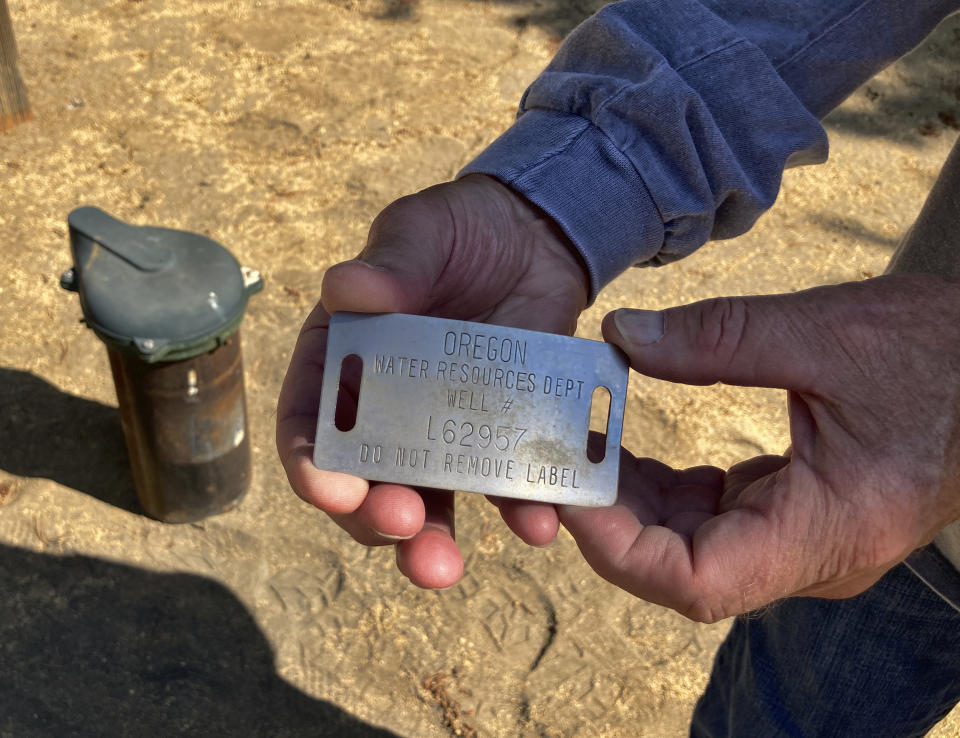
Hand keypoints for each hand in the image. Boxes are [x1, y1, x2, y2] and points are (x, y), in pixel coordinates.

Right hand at [276, 175, 589, 588]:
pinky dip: (517, 508)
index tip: (331, 491)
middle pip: (364, 480)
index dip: (311, 464)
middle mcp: (383, 409)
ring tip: (445, 568)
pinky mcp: (499, 436)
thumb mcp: (422, 231)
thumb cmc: (460, 228)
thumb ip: (392, 263)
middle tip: (402, 530)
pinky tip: (537, 522)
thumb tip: (346, 288)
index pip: (310, 424)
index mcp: (341, 362)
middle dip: (374, 517)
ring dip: (430, 542)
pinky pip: (504, 483)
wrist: (535, 238)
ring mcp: (443, 429)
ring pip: (426, 499)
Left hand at [560, 275, 959, 621]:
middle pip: (683, 569)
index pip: (696, 584)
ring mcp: (806, 538)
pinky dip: (673, 492)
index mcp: (826, 532)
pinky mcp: (801, 513)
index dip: (619, 550)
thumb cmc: (940, 353)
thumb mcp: (825, 333)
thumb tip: (621, 336)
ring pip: (696, 548)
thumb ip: (717, 338)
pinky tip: (642, 452)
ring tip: (591, 447)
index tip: (570, 495)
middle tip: (563, 460)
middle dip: (615, 519)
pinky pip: (719, 520)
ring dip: (639, 504)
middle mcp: (813, 554)